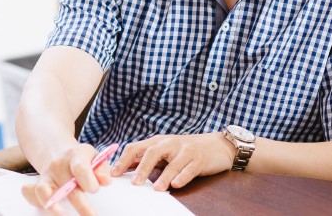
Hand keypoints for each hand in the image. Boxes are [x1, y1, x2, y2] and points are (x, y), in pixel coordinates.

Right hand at [21, 143, 111, 214]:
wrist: (57, 151)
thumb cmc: (81, 159)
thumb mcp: (94, 157)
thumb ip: (101, 169)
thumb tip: (105, 181)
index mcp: (75, 156)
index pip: (80, 167)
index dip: (87, 179)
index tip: (94, 190)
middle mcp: (58, 165)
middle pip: (67, 186)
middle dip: (80, 204)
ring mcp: (46, 175)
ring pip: (43, 190)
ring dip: (53, 206)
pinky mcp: (37, 184)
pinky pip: (31, 193)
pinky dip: (36, 202)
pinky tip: (49, 209)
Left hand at [111, 133, 232, 190]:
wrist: (218, 145)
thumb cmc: (186, 151)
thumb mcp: (165, 151)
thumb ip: (147, 158)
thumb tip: (123, 168)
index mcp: (158, 141)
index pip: (136, 147)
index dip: (124, 160)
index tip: (114, 174)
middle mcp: (170, 143)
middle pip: (152, 152)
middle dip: (141, 168)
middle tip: (134, 184)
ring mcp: (186, 150)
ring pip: (172, 163)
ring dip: (163, 177)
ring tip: (156, 189)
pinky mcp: (200, 159)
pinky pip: (190, 169)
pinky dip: (182, 176)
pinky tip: (176, 185)